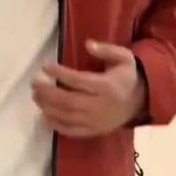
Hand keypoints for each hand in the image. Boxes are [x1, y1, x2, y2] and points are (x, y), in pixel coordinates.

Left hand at [31, 39, 148, 137]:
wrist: (141, 101)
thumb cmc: (127, 76)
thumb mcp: (124, 57)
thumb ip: (106, 50)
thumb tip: (87, 44)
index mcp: (108, 87)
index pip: (79, 81)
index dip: (60, 74)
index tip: (45, 66)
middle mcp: (101, 106)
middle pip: (69, 101)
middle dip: (48, 93)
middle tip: (34, 84)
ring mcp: (97, 121)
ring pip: (68, 117)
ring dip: (48, 107)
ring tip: (35, 96)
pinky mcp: (94, 131)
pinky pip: (73, 131)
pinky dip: (57, 126)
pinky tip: (44, 117)